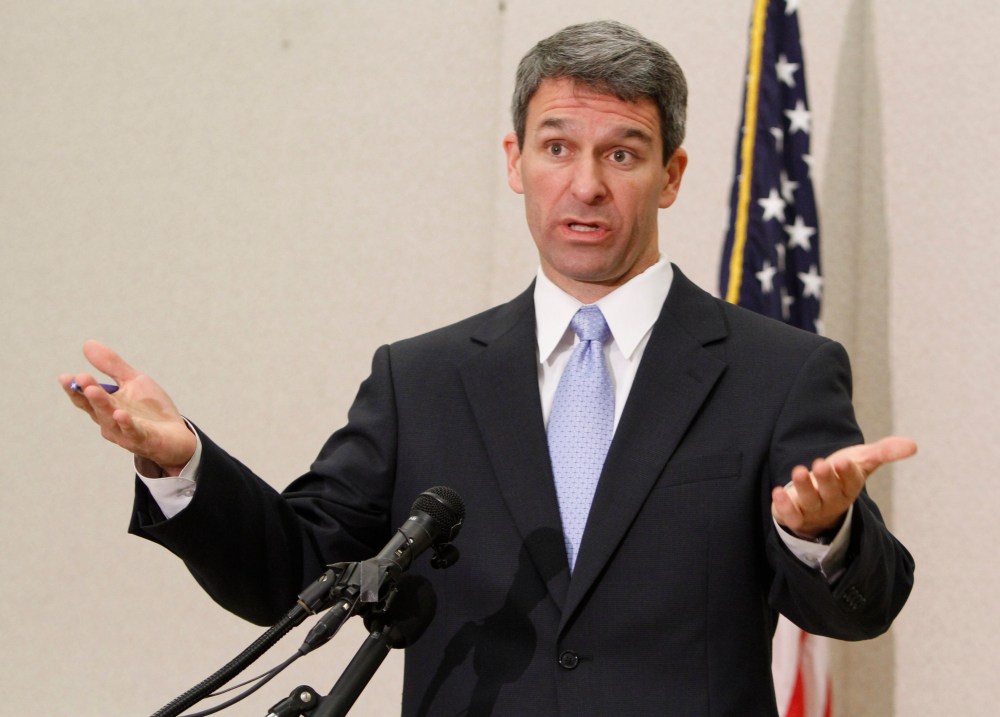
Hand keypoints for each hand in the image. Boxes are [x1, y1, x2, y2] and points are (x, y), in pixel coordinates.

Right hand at [58, 340, 196, 474]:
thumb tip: (87, 343)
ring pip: (110, 419)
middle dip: (87, 393)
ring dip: (102, 405)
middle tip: (79, 378)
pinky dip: (126, 424)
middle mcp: (110, 422)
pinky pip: (133, 432)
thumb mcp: (134, 382)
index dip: (74, 389)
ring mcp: (126, 433)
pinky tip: (120, 414)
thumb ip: (112, 366)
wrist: (176, 437)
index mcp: (106, 407)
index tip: (65, 377)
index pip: (85, 398)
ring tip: (93, 390)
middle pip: (96, 408)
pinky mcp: (144, 440)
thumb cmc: (151, 410)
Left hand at [771, 436, 916, 538]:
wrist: (817, 498)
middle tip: (821, 464)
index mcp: (849, 487)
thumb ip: (884, 452)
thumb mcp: (861, 461)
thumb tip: (913, 445)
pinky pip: (790, 516)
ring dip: (803, 488)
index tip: (844, 461)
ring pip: (809, 502)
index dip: (847, 472)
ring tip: (798, 471)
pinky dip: (784, 506)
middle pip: (830, 492)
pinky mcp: (794, 516)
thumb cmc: (840, 476)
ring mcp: (813, 510)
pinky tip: (777, 492)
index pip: (851, 481)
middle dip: (826, 479)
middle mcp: (832, 501)